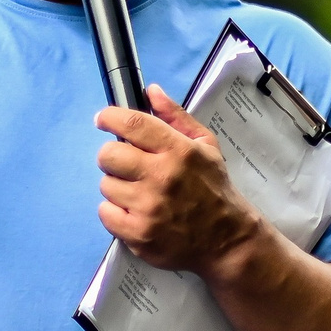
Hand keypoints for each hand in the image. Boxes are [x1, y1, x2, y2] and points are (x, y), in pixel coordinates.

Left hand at [95, 85, 264, 274]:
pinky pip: (105, 213)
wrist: (227, 239)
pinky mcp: (138, 234)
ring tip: (138, 193)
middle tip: (126, 164)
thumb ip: (176, 116)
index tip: (103, 120)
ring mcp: (148, 208)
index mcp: (178, 150)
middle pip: (109, 155)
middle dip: (113, 156)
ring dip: (117, 187)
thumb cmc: (213, 188)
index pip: (131, 124)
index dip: (109, 118)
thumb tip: (150, 91)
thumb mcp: (205, 145)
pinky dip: (115, 212)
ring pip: (106, 185)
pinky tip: (134, 212)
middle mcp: (161, 177)